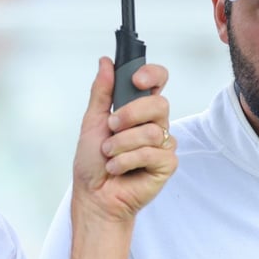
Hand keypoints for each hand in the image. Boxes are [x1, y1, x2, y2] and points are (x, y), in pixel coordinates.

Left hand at [70, 57, 175, 223]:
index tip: (136, 80)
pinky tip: (118, 169)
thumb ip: (102, 92)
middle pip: (159, 104)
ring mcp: (162, 144)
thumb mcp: (92, 121)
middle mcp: (154, 124)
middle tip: (111, 128)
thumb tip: (105, 63)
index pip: (158, 81)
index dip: (153, 75)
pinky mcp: (166, 165)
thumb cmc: (92, 162)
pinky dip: (127, 161)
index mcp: (139, 109)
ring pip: (152, 131)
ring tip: (109, 155)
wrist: (94, 195)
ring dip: (122, 144)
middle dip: (130, 115)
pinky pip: (152, 153)